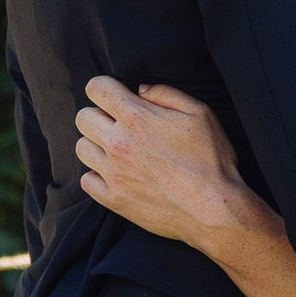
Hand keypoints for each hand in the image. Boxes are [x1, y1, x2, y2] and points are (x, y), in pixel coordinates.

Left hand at [75, 79, 279, 259]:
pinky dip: (97, 174)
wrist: (214, 209)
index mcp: (137, 117)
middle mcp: (118, 143)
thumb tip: (140, 90)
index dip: (105, 88)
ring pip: (81, 148)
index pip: (96, 88)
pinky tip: (117, 173)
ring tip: (118, 150)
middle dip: (99, 115)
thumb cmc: (211, 160)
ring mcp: (113, 173)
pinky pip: (87, 180)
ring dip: (96, 144)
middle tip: (119, 124)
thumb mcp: (200, 113)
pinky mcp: (113, 199)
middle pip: (83, 117)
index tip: (116, 96)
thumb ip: (166, 94)